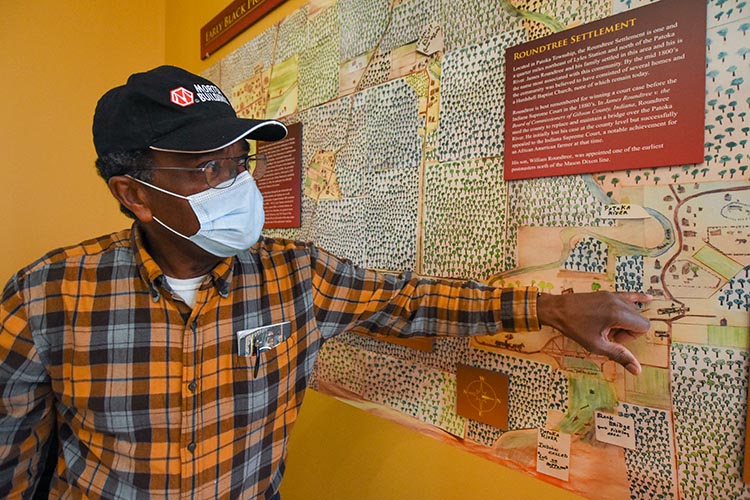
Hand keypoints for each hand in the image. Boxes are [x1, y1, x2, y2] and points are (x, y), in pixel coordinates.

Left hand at [537, 291, 651, 375]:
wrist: (556, 309)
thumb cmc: (574, 327)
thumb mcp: (596, 345)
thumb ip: (619, 355)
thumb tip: (638, 370)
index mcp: (618, 314)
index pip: (644, 326)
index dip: (631, 336)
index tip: (613, 338)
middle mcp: (618, 302)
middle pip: (638, 318)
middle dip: (627, 329)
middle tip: (607, 334)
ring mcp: (613, 296)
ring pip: (633, 310)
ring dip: (624, 320)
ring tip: (605, 326)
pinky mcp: (607, 293)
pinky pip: (628, 295)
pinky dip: (638, 298)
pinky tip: (649, 298)